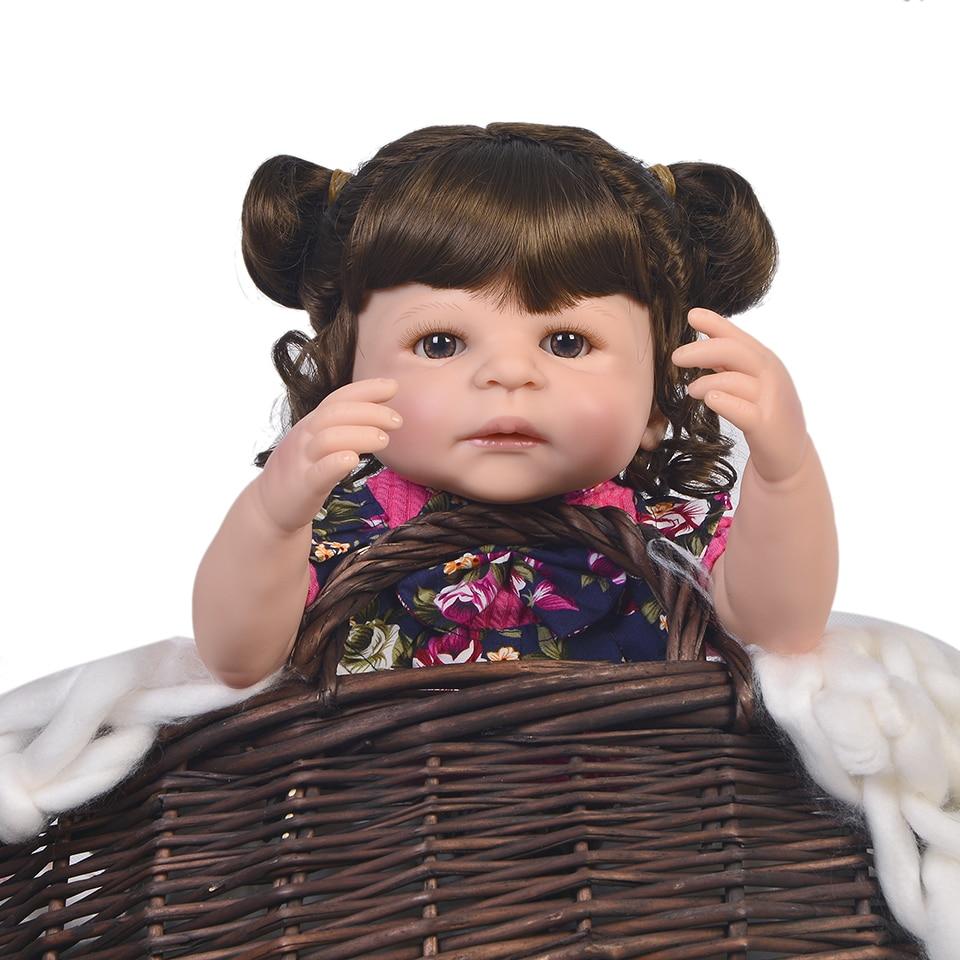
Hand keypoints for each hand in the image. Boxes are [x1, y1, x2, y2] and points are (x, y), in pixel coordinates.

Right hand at [253, 377, 402, 533]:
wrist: (270, 506)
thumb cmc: (304, 471)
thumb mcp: (321, 444)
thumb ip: (344, 428)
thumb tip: (379, 415)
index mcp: (312, 424)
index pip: (338, 399)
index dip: (366, 390)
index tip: (393, 386)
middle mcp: (305, 437)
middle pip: (335, 414)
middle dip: (370, 412)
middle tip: (398, 420)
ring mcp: (301, 461)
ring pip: (328, 439)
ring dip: (360, 434)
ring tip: (385, 440)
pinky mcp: (302, 486)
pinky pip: (318, 472)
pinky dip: (336, 463)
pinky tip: (353, 460)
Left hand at [671, 308, 807, 484]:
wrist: (788, 457)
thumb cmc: (762, 416)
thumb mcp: (747, 384)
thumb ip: (727, 363)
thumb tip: (700, 340)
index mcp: (765, 362)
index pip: (737, 337)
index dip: (716, 324)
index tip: (691, 315)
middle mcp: (772, 376)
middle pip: (735, 352)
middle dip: (702, 350)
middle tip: (676, 357)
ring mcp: (772, 400)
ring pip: (734, 380)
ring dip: (706, 381)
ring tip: (691, 390)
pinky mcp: (767, 426)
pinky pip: (742, 409)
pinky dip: (723, 402)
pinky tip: (709, 399)